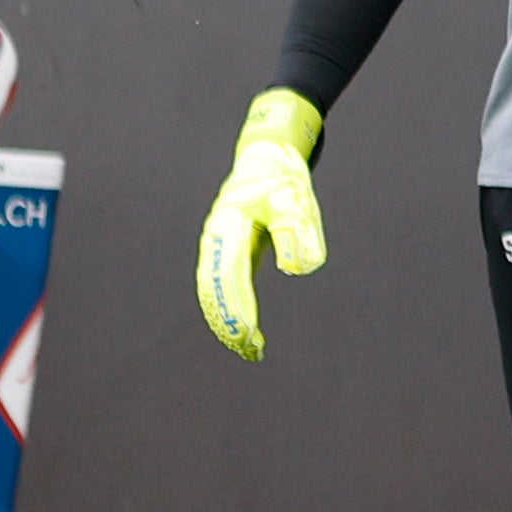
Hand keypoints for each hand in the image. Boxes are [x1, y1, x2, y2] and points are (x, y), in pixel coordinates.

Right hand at [194, 91, 326, 358]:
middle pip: (213, 290)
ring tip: (250, 352)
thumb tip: (298, 269)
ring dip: (228, 324)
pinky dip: (231, 313)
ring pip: (213, 294)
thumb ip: (298, 230)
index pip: (228, 275)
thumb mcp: (295, 198)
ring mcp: (218, 248)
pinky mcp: (228, 256)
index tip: (250, 333)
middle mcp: (216, 240)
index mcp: (227, 226)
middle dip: (229, 322)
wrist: (265, 159)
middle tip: (251, 351)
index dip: (236, 306)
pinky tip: (249, 336)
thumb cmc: (282, 179)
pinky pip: (223, 290)